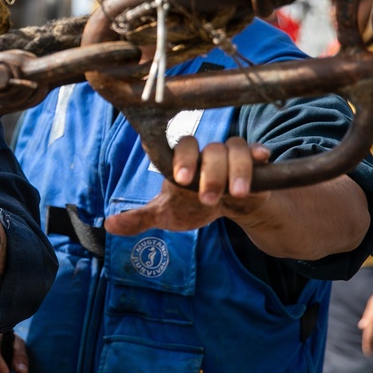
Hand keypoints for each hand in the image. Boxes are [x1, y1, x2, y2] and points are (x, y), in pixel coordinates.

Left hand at [105, 136, 270, 234]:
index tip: (180, 179)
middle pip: (209, 149)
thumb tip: (109, 225)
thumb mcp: (166, 214)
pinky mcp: (255, 164)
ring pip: (235, 149)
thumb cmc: (191, 205)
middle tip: (206, 197)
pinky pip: (258, 152)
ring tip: (234, 194)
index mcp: (183, 160)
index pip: (180, 147)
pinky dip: (260, 154)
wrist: (227, 207)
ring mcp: (232, 156)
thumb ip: (140, 218)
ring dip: (236, 169)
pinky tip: (263, 160)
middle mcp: (207, 153)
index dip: (181, 158)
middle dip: (209, 171)